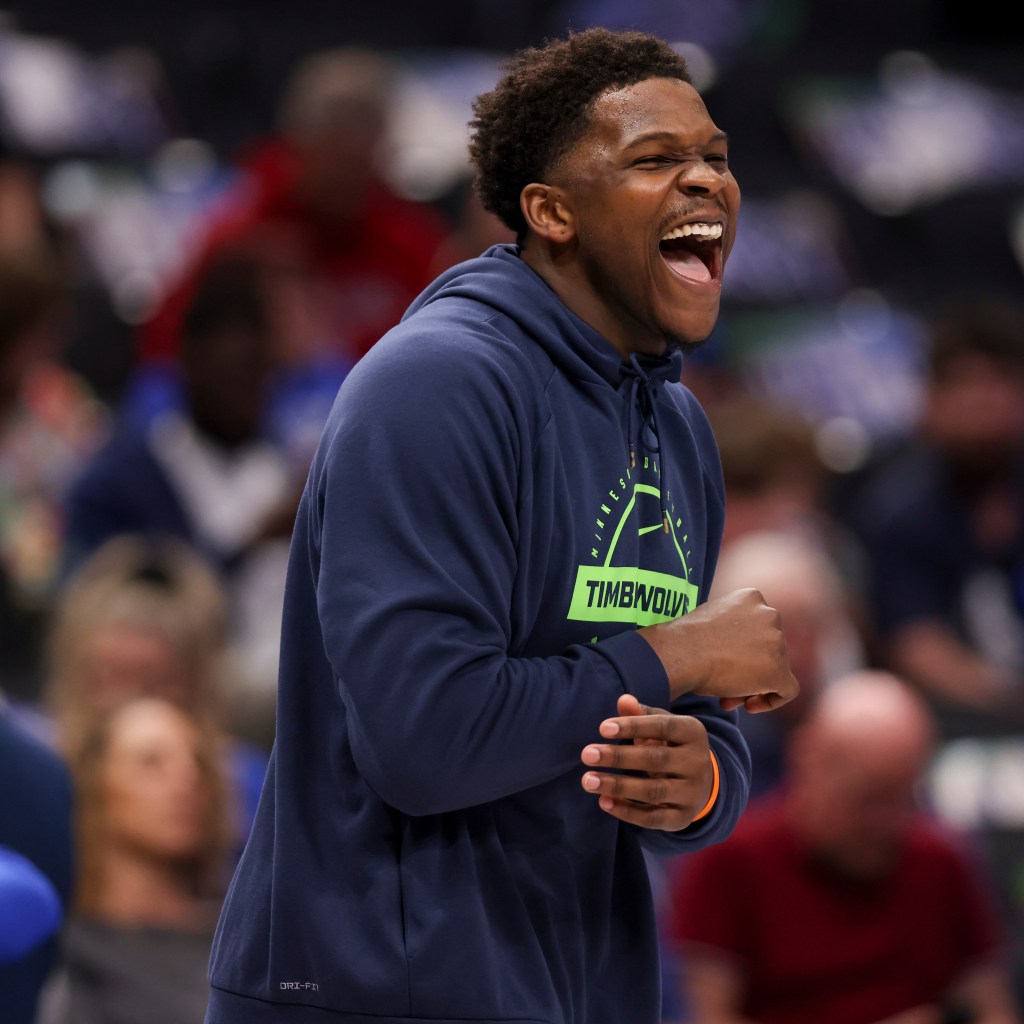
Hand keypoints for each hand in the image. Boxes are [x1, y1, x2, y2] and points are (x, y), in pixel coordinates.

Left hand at [580, 694, 713, 830]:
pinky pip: (653, 818)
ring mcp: (692, 793)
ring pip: (653, 791)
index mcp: (694, 732)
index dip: (633, 726)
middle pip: (655, 759)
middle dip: (618, 757)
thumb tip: (624, 700)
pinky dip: (627, 811)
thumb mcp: (661, 725)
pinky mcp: (683, 818)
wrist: (701, 783)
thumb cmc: (671, 745)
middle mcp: (697, 763)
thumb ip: (641, 713)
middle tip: (586, 754)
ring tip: (588, 780)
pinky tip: (603, 801)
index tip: (602, 728)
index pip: (663, 726)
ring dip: (618, 786)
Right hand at [640, 588, 798, 712]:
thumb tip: (739, 651)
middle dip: (748, 669)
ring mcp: (777, 642)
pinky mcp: (779, 670)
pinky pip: (788, 690)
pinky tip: (749, 706)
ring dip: (753, 685)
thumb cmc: (686, 640)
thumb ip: (733, 628)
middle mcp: (770, 614)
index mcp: (752, 597)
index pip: (759, 626)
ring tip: (727, 698)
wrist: (682, 653)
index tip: (726, 661)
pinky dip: (772, 700)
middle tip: (724, 685)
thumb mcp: (712, 620)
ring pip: (775, 669)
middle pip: (769, 649)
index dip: (745, 648)